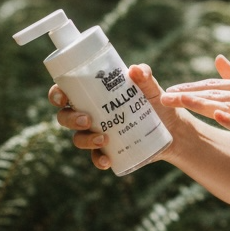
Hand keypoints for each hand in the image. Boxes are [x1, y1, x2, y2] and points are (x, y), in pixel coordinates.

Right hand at [49, 64, 185, 170]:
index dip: (57, 95)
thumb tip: (136, 70)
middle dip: (70, 119)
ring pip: (77, 138)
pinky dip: (98, 159)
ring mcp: (96, 133)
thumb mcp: (151, 88)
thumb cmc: (155, 102)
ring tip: (103, 138)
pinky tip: (107, 160)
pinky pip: (95, 157)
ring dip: (85, 140)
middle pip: (65, 117)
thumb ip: (145, 77)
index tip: (63, 98)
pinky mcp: (108, 150)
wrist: (172, 129)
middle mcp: (90, 114)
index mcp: (92, 95)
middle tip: (87, 120)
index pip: (65, 93)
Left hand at [160, 54, 229, 162]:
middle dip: (188, 96)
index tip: (169, 91)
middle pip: (217, 94)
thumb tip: (218, 58)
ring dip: (202, 103)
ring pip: (229, 106)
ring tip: (180, 101)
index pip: (216, 87)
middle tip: (164, 98)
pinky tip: (217, 115)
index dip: (192, 88)